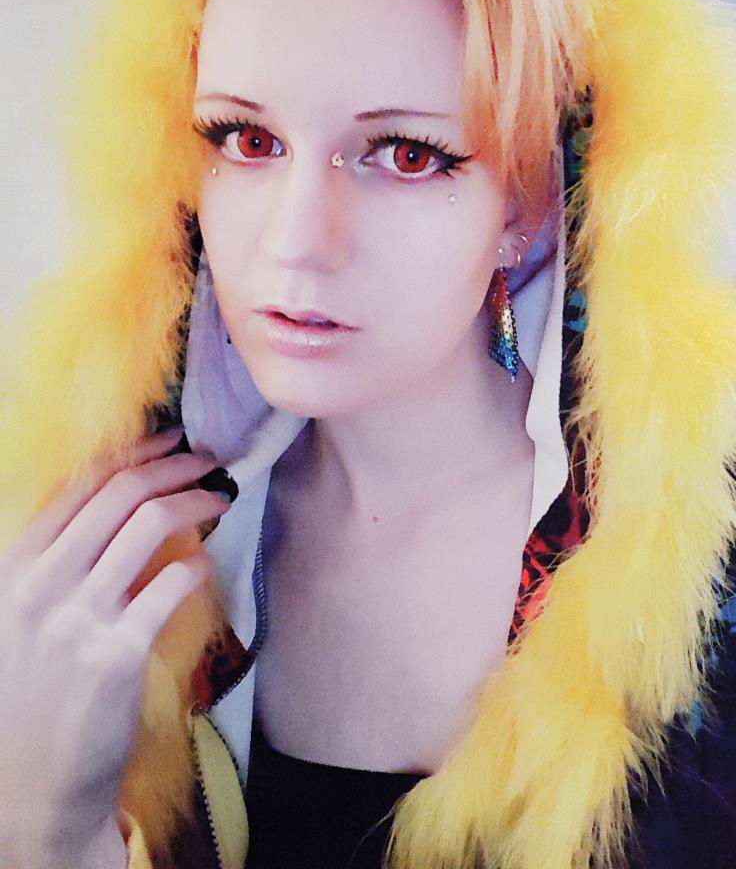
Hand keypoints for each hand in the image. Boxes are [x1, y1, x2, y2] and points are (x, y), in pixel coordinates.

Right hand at [0, 426, 230, 865]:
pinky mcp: (116, 654)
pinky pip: (170, 584)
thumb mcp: (21, 620)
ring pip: (149, 525)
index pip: (78, 487)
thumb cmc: (30, 701)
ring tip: (221, 494)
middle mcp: (38, 584)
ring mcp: (76, 618)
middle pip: (119, 494)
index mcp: (13, 569)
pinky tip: (207, 559)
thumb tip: (121, 506)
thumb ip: (56, 565)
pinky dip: (196, 562)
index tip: (170, 438)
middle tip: (208, 458)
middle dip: (172, 464)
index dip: (132, 453)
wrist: (33, 790)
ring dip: (195, 498)